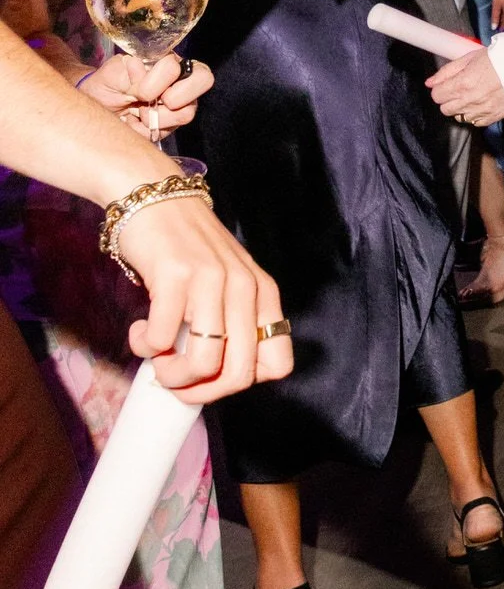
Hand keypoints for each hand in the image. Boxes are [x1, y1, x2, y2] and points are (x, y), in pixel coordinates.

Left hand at [83, 52, 212, 133]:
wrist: (98, 108)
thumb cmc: (107, 84)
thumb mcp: (113, 73)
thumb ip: (129, 70)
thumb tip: (140, 67)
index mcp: (167, 60)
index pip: (179, 65)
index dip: (160, 79)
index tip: (138, 88)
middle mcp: (180, 80)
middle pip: (204, 79)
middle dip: (175, 96)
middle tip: (150, 102)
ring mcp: (180, 103)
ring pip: (187, 112)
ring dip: (157, 117)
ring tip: (138, 113)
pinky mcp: (172, 124)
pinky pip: (170, 130)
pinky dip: (149, 130)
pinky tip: (137, 123)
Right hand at [113, 193, 291, 402]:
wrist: (153, 196)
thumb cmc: (186, 247)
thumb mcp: (227, 281)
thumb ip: (232, 319)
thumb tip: (216, 377)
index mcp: (263, 294)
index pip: (278, 364)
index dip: (242, 383)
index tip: (213, 377)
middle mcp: (245, 288)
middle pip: (239, 375)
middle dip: (200, 392)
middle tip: (173, 380)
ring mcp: (213, 281)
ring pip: (203, 364)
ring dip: (169, 374)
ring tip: (155, 355)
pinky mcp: (176, 275)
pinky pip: (162, 339)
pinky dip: (145, 345)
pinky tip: (141, 328)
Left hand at [426, 48, 503, 128]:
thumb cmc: (497, 59)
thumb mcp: (468, 58)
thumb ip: (446, 72)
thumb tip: (430, 82)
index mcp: (462, 83)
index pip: (436, 96)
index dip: (440, 89)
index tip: (447, 85)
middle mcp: (470, 100)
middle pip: (445, 109)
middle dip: (448, 99)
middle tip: (459, 89)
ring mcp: (482, 110)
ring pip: (459, 117)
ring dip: (461, 108)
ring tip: (472, 95)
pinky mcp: (493, 116)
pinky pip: (475, 122)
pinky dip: (475, 114)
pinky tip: (481, 102)